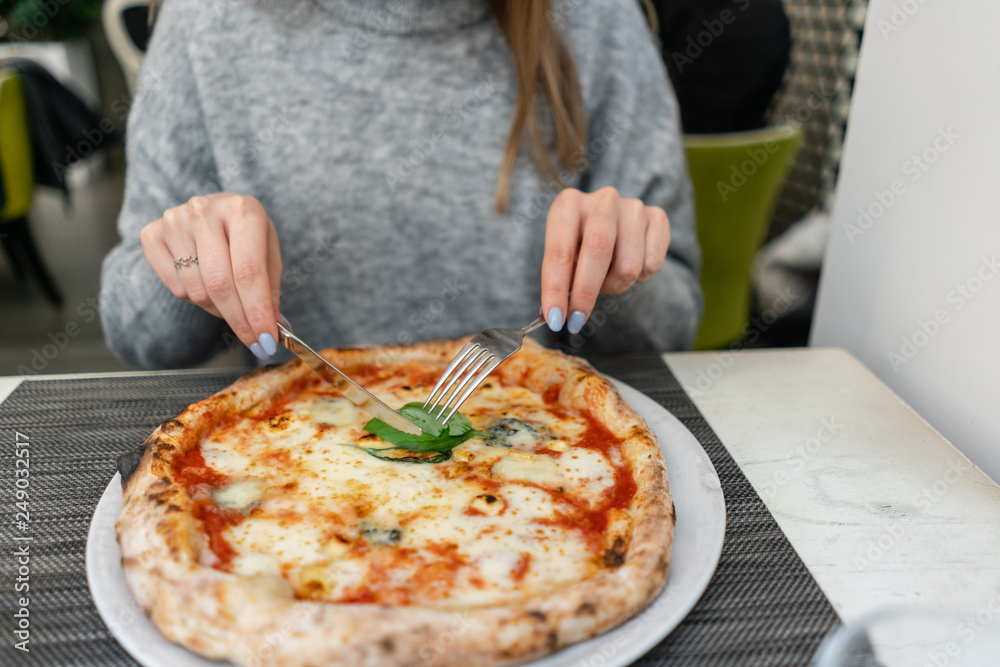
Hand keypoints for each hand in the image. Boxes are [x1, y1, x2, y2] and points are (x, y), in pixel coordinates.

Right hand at [139, 193, 282, 359]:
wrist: (212, 213)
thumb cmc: (245, 236)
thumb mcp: (267, 254)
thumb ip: (270, 290)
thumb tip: (275, 328)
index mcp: (242, 209)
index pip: (248, 271)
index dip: (257, 311)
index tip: (266, 341)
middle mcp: (204, 210)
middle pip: (220, 284)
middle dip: (239, 320)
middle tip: (253, 342)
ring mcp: (174, 220)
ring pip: (197, 291)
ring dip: (218, 310)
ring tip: (229, 300)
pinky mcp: (151, 234)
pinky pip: (175, 288)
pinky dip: (195, 299)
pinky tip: (205, 285)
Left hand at [541, 187, 670, 334]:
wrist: (614, 225)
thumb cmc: (580, 245)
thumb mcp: (564, 257)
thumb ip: (560, 280)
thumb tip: (556, 314)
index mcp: (568, 204)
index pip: (560, 251)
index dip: (556, 288)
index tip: (556, 318)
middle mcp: (602, 200)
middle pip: (598, 250)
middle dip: (586, 292)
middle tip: (578, 319)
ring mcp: (633, 207)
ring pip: (629, 264)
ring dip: (615, 285)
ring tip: (607, 279)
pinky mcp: (658, 217)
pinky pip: (652, 264)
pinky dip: (639, 277)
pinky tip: (629, 266)